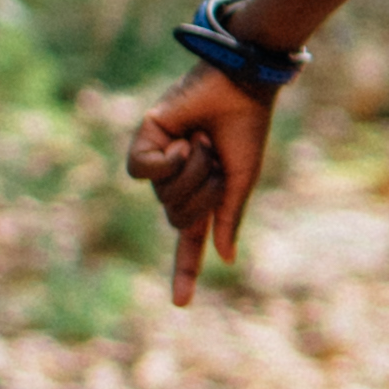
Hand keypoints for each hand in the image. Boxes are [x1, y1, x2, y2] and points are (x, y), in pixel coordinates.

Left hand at [125, 72, 274, 291]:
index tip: (180, 303)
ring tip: (202, 140)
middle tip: (215, 158)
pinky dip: (165, 161)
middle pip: (178, 217)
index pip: (190, 241)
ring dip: (190, 171)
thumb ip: (228, 217)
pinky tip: (181, 142)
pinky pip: (142, 171)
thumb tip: (224, 257)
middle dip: (202, 194)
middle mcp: (179, 182)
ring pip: (162, 195)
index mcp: (205, 194)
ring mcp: (161, 162)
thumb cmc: (245, 128)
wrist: (239, 85)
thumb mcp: (241, 180)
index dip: (185, 271)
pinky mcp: (146, 140)